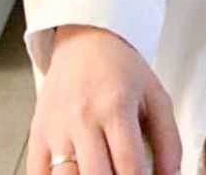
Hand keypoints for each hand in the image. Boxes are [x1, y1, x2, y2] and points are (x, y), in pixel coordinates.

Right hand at [27, 24, 181, 174]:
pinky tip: (77, 174)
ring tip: (103, 172)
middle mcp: (83, 119)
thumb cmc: (123, 71)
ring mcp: (56, 129)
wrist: (85, 43)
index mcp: (116, 107)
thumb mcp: (156, 96)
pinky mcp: (37, 137)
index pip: (129, 164)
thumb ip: (169, 140)